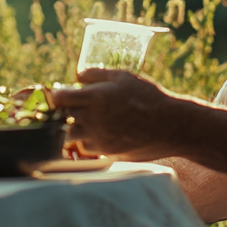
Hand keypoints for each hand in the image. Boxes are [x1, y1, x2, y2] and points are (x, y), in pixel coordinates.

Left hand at [50, 69, 183, 160]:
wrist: (171, 125)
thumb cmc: (148, 97)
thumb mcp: (123, 76)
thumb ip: (96, 74)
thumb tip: (77, 76)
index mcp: (95, 97)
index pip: (59, 98)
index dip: (55, 96)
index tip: (58, 96)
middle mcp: (93, 119)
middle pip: (61, 119)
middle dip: (63, 114)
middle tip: (71, 110)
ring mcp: (99, 138)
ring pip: (71, 136)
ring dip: (74, 129)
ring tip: (86, 122)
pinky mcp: (106, 152)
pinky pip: (86, 149)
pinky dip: (87, 142)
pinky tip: (98, 134)